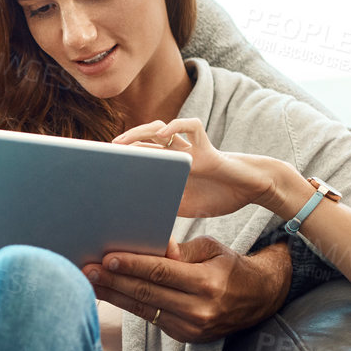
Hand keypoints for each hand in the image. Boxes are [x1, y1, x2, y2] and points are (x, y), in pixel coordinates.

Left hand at [82, 236, 292, 343]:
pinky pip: (151, 318)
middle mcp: (199, 309)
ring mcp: (191, 327)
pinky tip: (111, 294)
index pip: (162, 273)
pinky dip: (129, 305)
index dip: (132, 266)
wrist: (259, 300)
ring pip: (144, 309)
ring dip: (113, 296)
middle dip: (113, 281)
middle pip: (147, 293)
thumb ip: (181, 252)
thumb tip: (151, 249)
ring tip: (90, 282)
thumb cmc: (230, 267)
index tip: (107, 258)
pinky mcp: (185, 337)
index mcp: (208, 283)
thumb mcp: (212, 249)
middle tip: (86, 270)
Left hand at [112, 117, 293, 218]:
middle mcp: (176, 155)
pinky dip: (178, 125)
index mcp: (168, 170)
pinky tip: (166, 131)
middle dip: (124, 144)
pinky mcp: (207, 146)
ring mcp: (190, 148)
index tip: (99, 166)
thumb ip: (163, 210)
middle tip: (104, 154)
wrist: (250, 189)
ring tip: (124, 142)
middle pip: (145, 140)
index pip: (140, 157)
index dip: (121, 158)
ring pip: (162, 129)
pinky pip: (192, 127)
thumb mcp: (185, 208)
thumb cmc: (218, 197)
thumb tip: (138, 225)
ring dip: (141, 132)